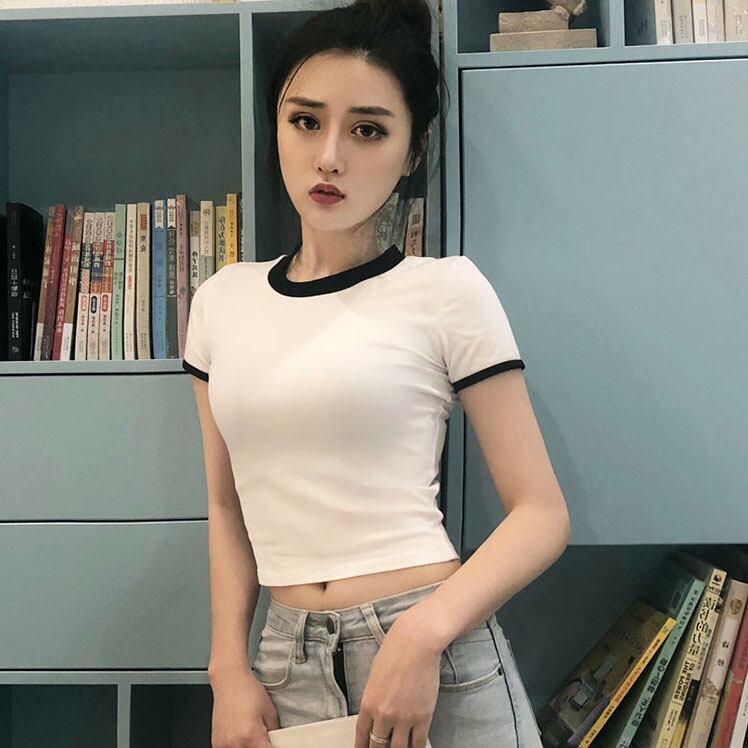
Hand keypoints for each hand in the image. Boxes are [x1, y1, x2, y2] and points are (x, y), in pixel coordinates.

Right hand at [209, 662, 279, 746]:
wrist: (229, 680)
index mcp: (251, 737)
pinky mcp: (216, 744)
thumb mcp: (271, 713)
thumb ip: (274, 735)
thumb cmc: (249, 691)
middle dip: (262, 747)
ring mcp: (223, 746)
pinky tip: (243, 738)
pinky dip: (239, 747)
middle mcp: (235, 744)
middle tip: (266, 740)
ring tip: (254, 738)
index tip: (274, 743)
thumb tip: (278, 745)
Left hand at [354, 613, 441, 747]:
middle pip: (378, 746)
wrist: (416, 643)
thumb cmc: (394, 652)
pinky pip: (417, 743)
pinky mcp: (422, 718)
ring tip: (398, 747)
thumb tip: (376, 712)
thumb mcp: (375, 676)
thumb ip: (374, 698)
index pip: (362, 736)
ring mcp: (403, 719)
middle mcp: (383, 715)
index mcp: (368, 704)